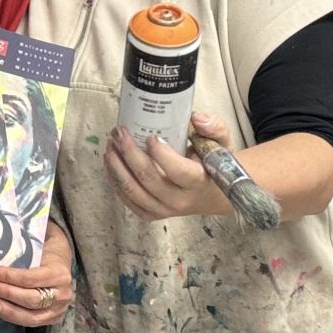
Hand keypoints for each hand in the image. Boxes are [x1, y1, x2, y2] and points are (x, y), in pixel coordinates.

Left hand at [0, 227, 74, 327]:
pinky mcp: (53, 318)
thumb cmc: (46, 252)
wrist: (62, 263)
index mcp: (60, 273)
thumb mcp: (39, 245)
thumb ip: (21, 249)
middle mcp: (62, 294)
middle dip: (5, 293)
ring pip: (30, 316)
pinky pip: (30, 322)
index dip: (7, 277)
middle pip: (30, 299)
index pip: (29, 279)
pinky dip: (12, 316)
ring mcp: (59, 309)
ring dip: (7, 308)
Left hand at [104, 118, 227, 221]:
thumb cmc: (215, 164)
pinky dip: (115, 181)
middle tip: (119, 132)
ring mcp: (164, 210)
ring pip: (133, 191)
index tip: (151, 135)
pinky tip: (111, 164)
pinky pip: (128, 200)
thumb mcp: (222, 142)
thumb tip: (195, 118)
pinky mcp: (152, 214)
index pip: (177, 170)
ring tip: (110, 146)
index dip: (160, 153)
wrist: (214, 193)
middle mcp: (180, 200)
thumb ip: (214, 127)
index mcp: (198, 182)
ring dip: (116, 167)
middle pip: (148, 178)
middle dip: (129, 152)